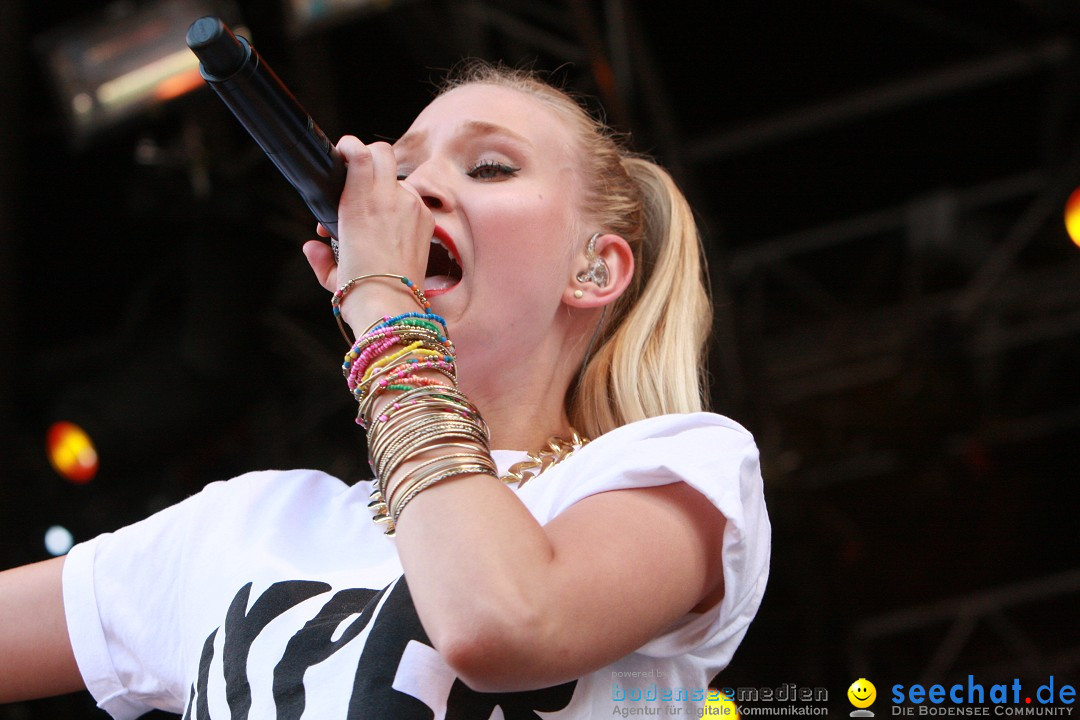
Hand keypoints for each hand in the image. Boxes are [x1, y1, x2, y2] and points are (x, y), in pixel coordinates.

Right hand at [303, 137, 434, 328]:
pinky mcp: (427, 220)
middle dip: (370, 155)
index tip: (342, 153)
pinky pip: (414, 200)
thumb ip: (319, 256)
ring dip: (386, 187)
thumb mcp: (330, 273)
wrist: (391, 306)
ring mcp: (411, 208)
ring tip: (375, 211)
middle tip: (359, 172)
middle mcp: (387, 199)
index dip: (349, 146)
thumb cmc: (360, 290)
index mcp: (358, 204)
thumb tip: (311, 246)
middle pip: (383, 152)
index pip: (359, 153)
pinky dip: (402, 207)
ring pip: (399, 178)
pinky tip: (394, 228)